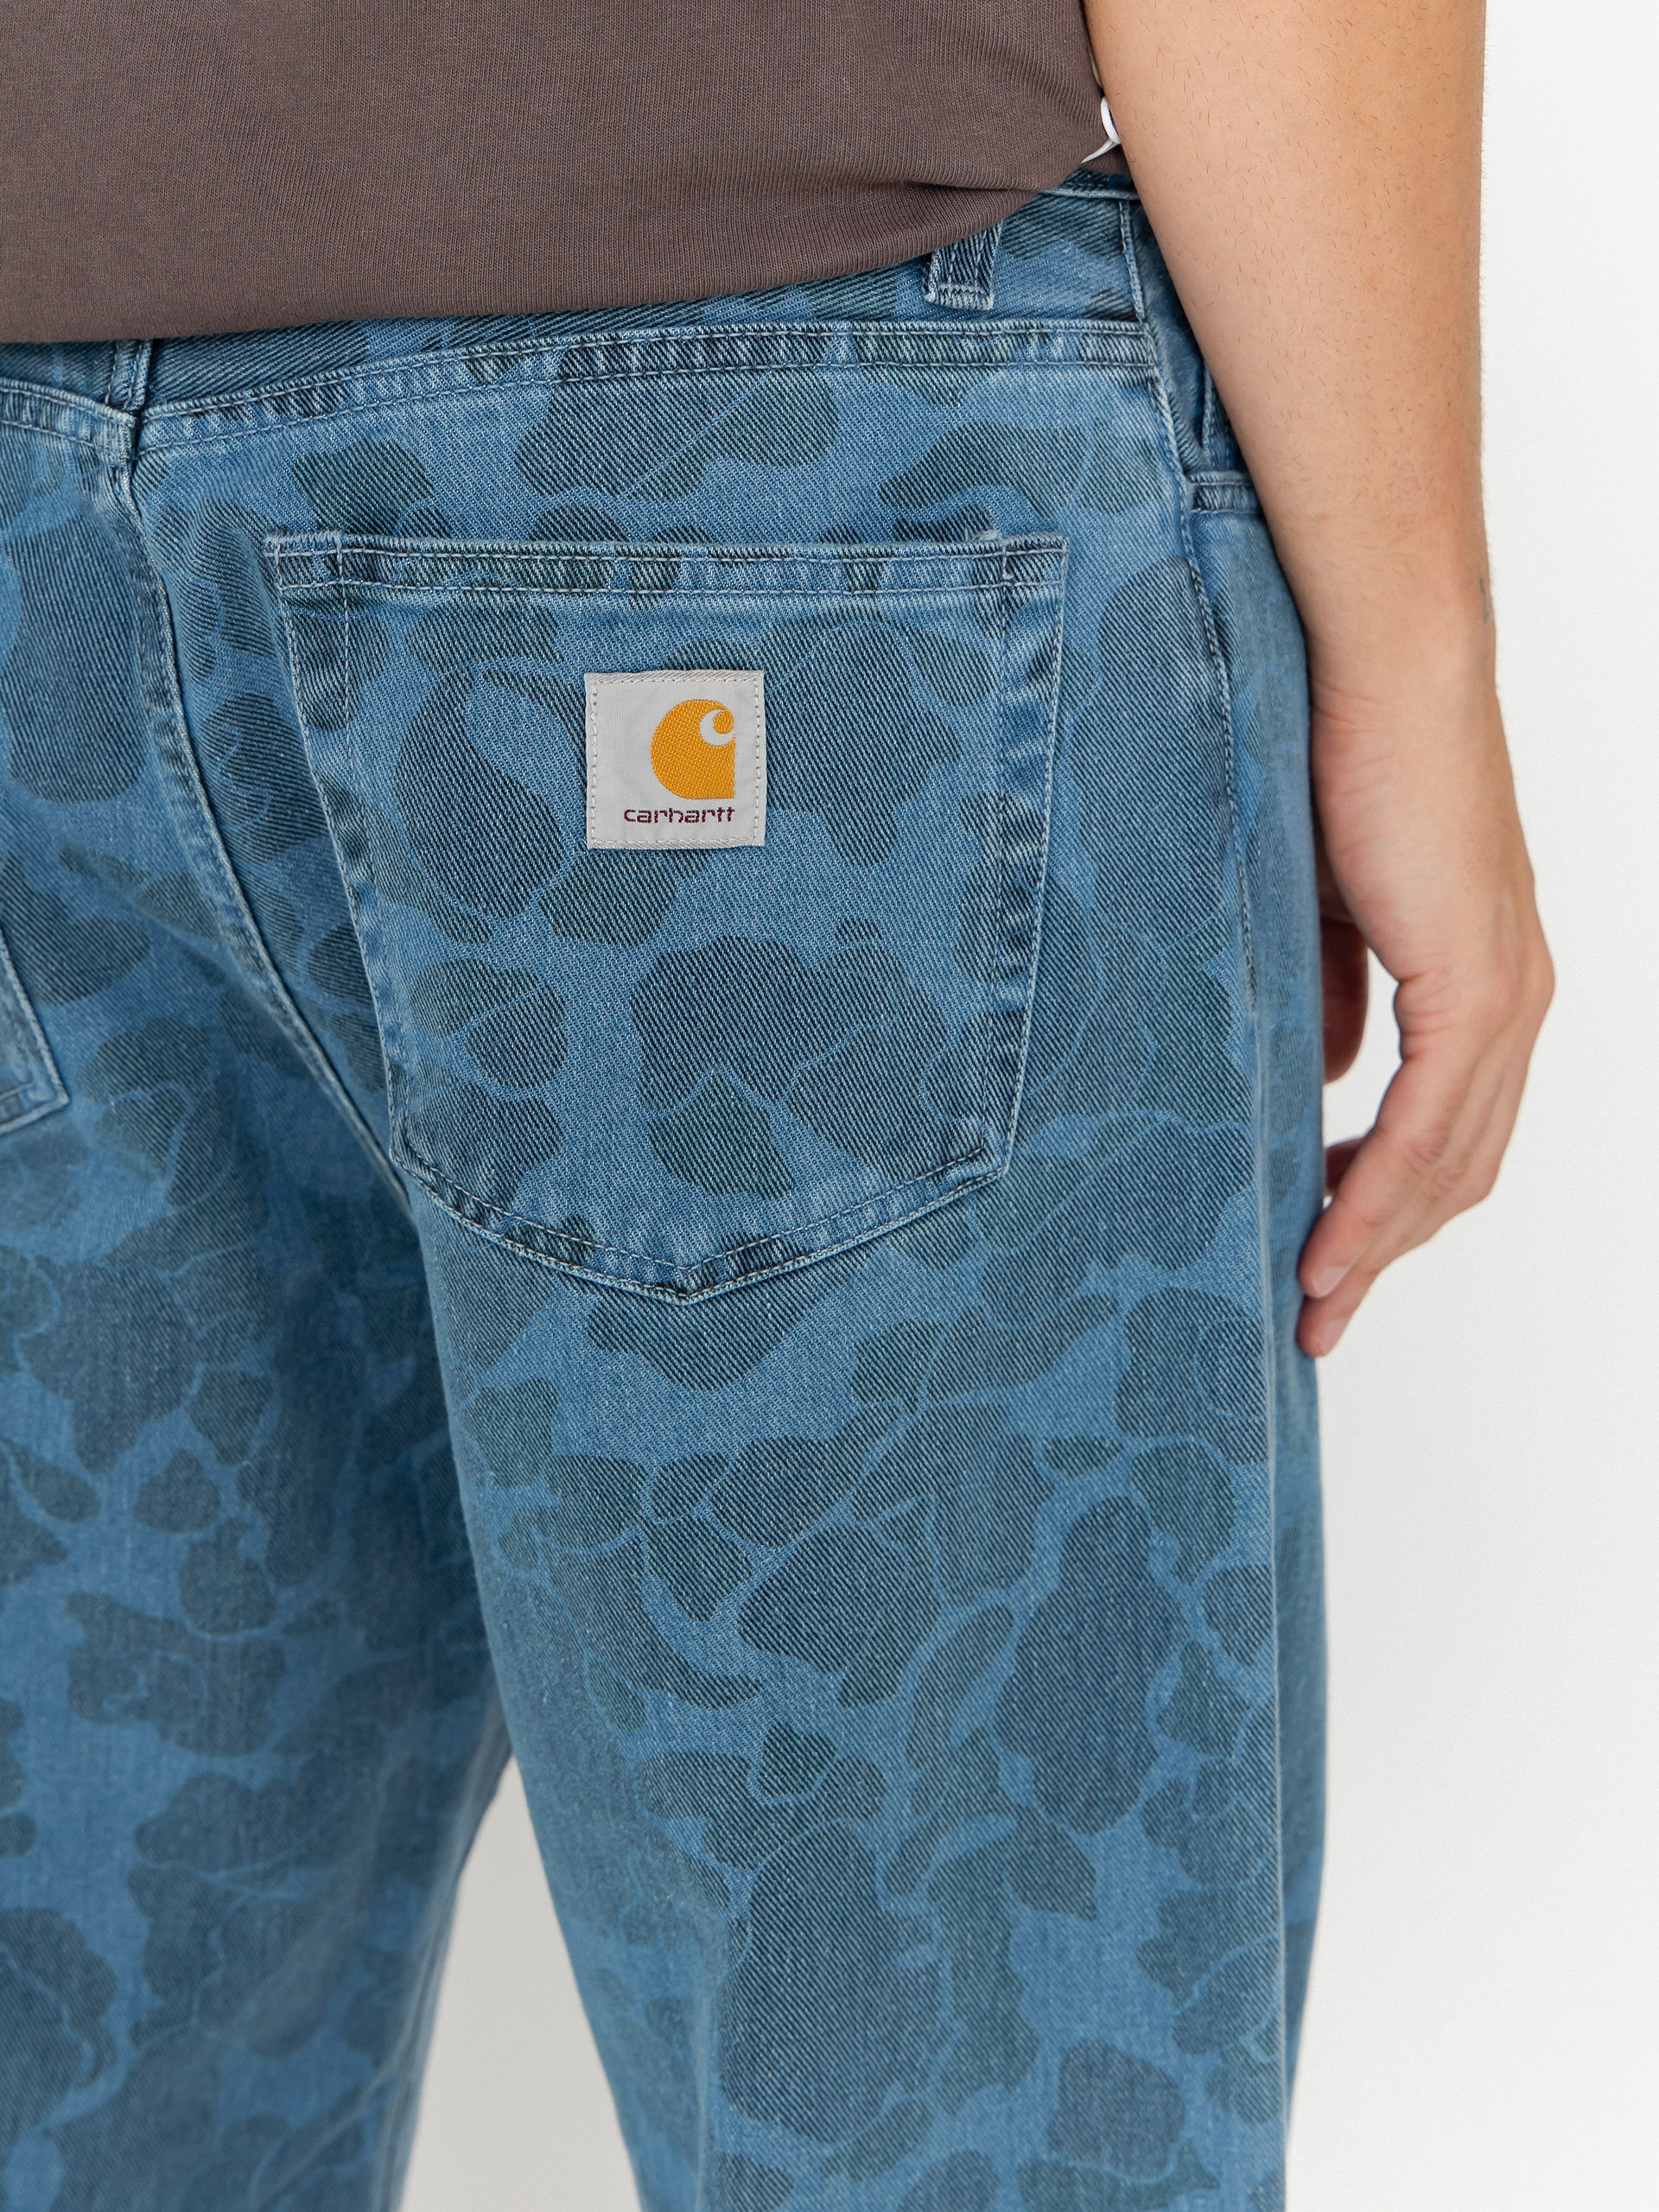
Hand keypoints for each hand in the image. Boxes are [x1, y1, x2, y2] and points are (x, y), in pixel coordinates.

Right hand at [1296, 638, 1552, 1355]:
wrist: (1380, 673)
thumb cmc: (1342, 763)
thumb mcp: (1324, 909)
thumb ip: (1334, 996)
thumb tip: (1321, 1079)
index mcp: (1484, 981)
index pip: (1449, 1129)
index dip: (1389, 1205)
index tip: (1324, 1260)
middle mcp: (1513, 1000)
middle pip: (1459, 1167)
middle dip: (1385, 1251)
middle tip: (1317, 1317)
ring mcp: (1504, 995)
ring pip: (1449, 1163)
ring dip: (1376, 1245)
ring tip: (1312, 1305)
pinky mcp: (1475, 983)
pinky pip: (1427, 1124)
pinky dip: (1376, 1196)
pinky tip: (1330, 1247)